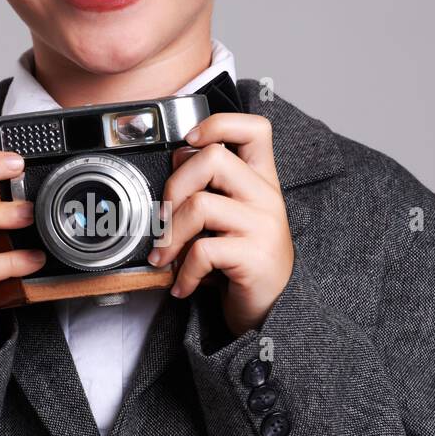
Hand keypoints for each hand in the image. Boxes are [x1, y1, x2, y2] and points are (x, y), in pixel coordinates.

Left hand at [147, 112, 293, 337]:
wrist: (271, 312)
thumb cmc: (243, 262)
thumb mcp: (230, 218)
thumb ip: (210, 188)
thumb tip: (174, 161)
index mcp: (262, 180)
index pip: (255, 128)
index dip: (218, 123)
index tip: (189, 142)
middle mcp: (267, 196)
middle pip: (213, 158)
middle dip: (173, 187)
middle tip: (163, 219)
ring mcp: (263, 226)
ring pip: (200, 205)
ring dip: (169, 236)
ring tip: (164, 258)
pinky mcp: (255, 257)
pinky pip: (203, 251)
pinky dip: (183, 272)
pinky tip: (182, 285)